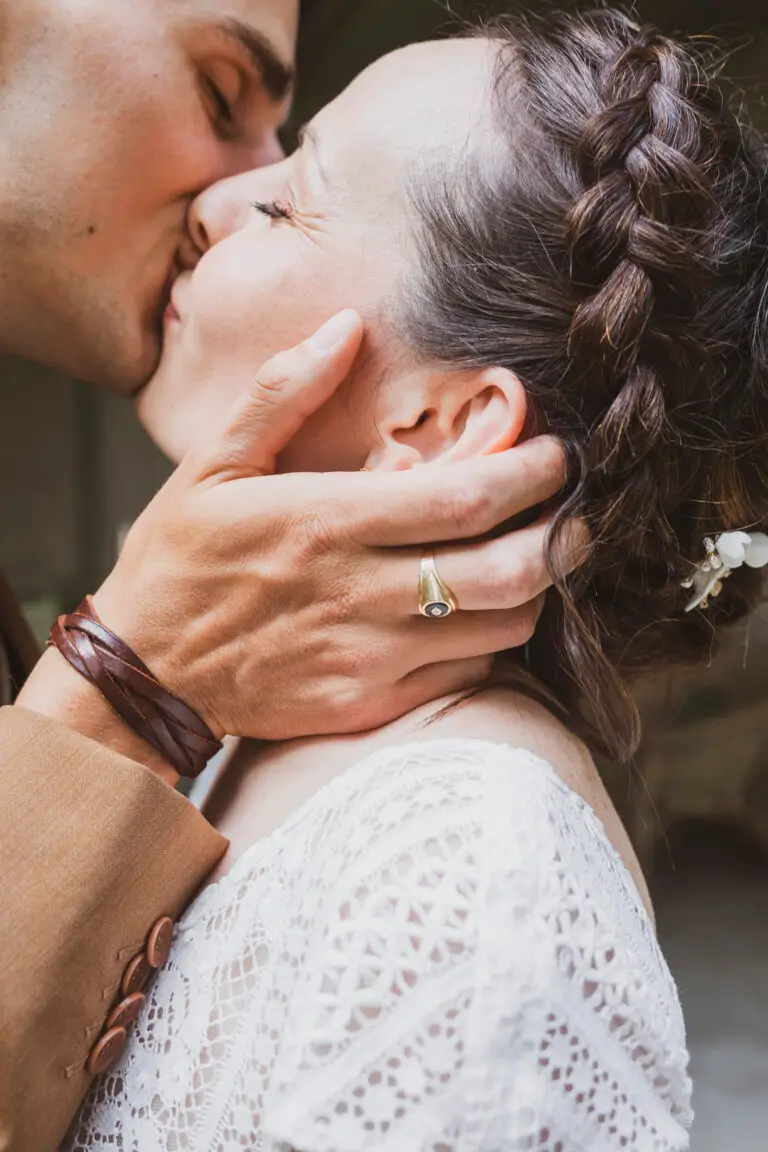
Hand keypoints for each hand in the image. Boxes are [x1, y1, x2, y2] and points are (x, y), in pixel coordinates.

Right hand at [89, 310, 568, 741]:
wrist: (144, 675)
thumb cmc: (179, 562)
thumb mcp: (211, 464)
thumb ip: (282, 392)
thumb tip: (347, 327)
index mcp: (325, 521)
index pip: (465, 496)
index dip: (531, 471)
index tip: (553, 453)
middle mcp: (358, 592)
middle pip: (507, 568)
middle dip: (562, 536)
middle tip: (573, 512)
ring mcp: (369, 657)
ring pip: (500, 628)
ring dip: (535, 590)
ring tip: (532, 558)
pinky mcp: (370, 703)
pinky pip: (466, 676)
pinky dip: (492, 641)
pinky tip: (480, 614)